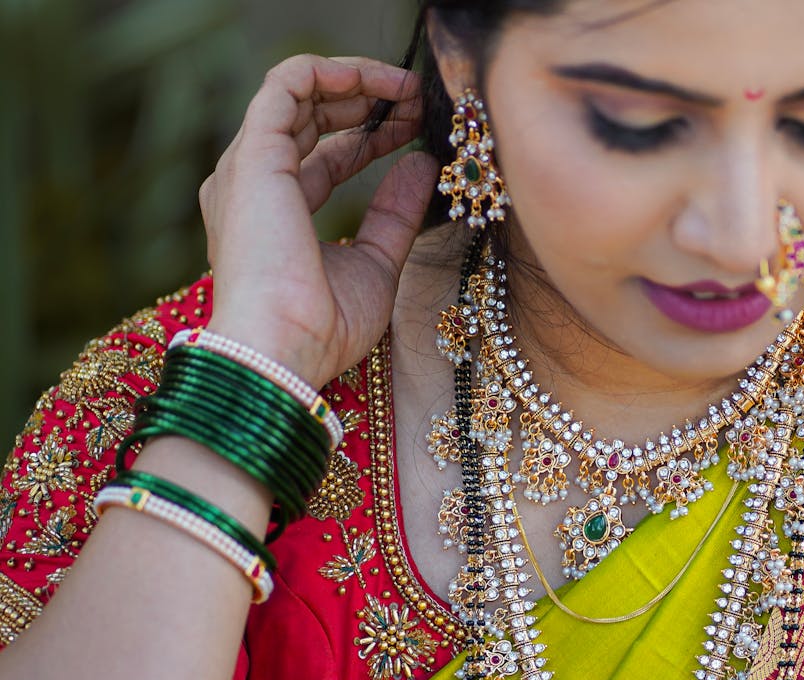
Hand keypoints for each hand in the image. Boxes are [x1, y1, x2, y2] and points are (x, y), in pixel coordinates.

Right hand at [199, 55, 431, 387]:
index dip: (372, 137)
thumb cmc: (323, 325)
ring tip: (406, 87)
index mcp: (275, 214)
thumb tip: (420, 164)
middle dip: (367, 102)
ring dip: (357, 82)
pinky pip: (287, 84)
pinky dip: (333, 72)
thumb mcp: (375, 264)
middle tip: (416, 101)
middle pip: (310, 119)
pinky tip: (378, 80)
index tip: (416, 130)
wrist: (285, 348)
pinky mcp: (254, 154)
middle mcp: (253, 185)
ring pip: (297, 94)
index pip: (324, 156)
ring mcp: (248, 168)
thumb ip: (393, 214)